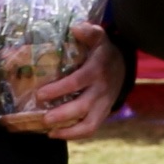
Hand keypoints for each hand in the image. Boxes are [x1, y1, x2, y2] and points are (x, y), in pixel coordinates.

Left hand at [7, 21, 127, 138]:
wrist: (122, 66)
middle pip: (82, 106)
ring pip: (89, 124)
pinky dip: (74, 135)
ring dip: (69, 130)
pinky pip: (90, 129)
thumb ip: (89, 32)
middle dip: (62, 114)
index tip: (40, 94)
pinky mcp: (102, 114)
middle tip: (43, 117)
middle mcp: (101, 90)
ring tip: (48, 131)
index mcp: (97, 70)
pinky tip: (55, 134)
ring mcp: (103, 104)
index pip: (78, 81)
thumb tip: (76, 28)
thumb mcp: (99, 37)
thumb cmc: (102, 51)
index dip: (59, 89)